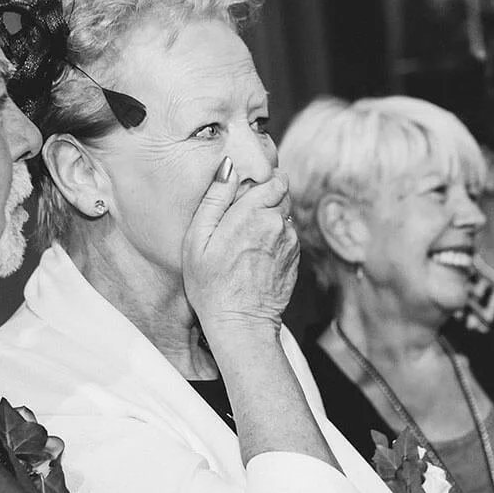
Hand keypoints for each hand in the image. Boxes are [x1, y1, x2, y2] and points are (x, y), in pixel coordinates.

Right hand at [182, 157, 299, 339]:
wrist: (240, 324)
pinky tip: (255, 258)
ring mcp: (291, 243)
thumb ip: (215, 198)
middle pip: (283, 197)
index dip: (263, 183)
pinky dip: (275, 241)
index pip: (276, 180)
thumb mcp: (198, 239)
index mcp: (255, 213)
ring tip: (246, 243)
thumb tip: (228, 168)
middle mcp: (279, 224)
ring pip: (285, 218)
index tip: (248, 192)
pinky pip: (287, 239)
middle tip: (242, 220)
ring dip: (271, 222)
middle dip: (266, 201)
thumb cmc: (211, 284)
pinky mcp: (296, 260)